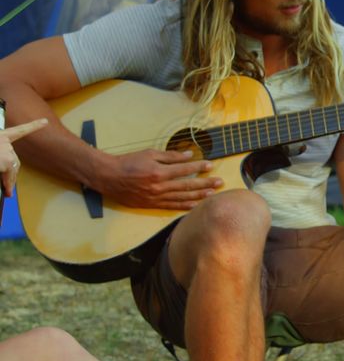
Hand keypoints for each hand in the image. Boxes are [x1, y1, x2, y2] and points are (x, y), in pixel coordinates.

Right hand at [0, 118, 47, 195]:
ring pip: (12, 168)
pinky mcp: (6, 161)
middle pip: (14, 159)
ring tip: (7, 191)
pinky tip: (8, 192)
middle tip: (8, 187)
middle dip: (12, 173)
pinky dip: (8, 184)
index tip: (44, 122)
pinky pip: (8, 175)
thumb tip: (7, 168)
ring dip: (10, 181)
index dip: (33, 126)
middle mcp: (5, 140)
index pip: (20, 130)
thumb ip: (1, 155)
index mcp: (2, 135)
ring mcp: (6, 150)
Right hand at [97, 149, 221, 209]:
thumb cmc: (128, 162)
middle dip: (205, 183)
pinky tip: (196, 205)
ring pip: (182, 198)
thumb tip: (189, 155)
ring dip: (199, 196)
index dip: (199, 167)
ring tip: (213, 194)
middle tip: (219, 182)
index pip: (185, 170)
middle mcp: (159, 187)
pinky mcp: (151, 205)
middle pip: (187, 186)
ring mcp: (156, 198)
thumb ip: (170, 156)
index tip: (210, 165)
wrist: (108, 177)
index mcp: (159, 172)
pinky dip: (185, 206)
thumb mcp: (149, 154)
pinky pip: (172, 207)